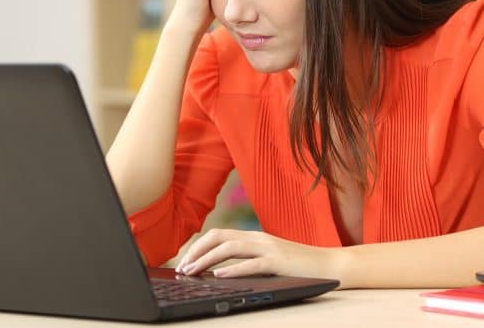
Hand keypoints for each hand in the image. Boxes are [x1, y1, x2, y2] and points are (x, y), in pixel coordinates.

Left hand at [174, 228, 341, 280]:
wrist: (329, 264)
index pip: (217, 235)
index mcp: (252, 237)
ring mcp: (268, 248)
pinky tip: (218, 277)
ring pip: (229, 248)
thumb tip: (218, 270)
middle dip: (196, 252)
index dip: (198, 246)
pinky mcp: (278, 262)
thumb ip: (247, 258)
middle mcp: (257, 238)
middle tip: (182, 268)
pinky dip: (232, 270)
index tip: (185, 261)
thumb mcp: (267, 258)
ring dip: (207, 260)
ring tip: (193, 272)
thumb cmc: (296, 265)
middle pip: (218, 237)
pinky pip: (251, 264)